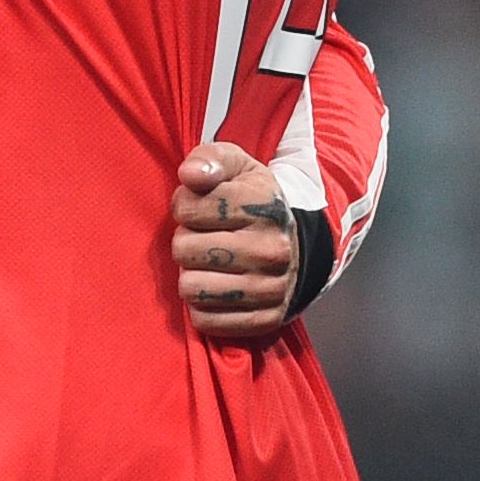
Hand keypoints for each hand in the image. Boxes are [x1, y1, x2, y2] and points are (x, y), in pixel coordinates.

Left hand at [171, 140, 300, 340]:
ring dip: (191, 275)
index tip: (200, 209)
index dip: (185, 206)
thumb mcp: (236, 166)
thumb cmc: (252, 201)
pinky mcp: (265, 320)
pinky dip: (202, 307)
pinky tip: (217, 288)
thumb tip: (190, 175)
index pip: (188, 208)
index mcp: (264, 205)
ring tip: (210, 264)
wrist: (295, 245)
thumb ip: (209, 159)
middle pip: (184, 250)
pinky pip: (205, 320)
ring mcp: (271, 288)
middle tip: (205, 239)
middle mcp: (272, 249)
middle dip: (185, 242)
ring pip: (191, 288)